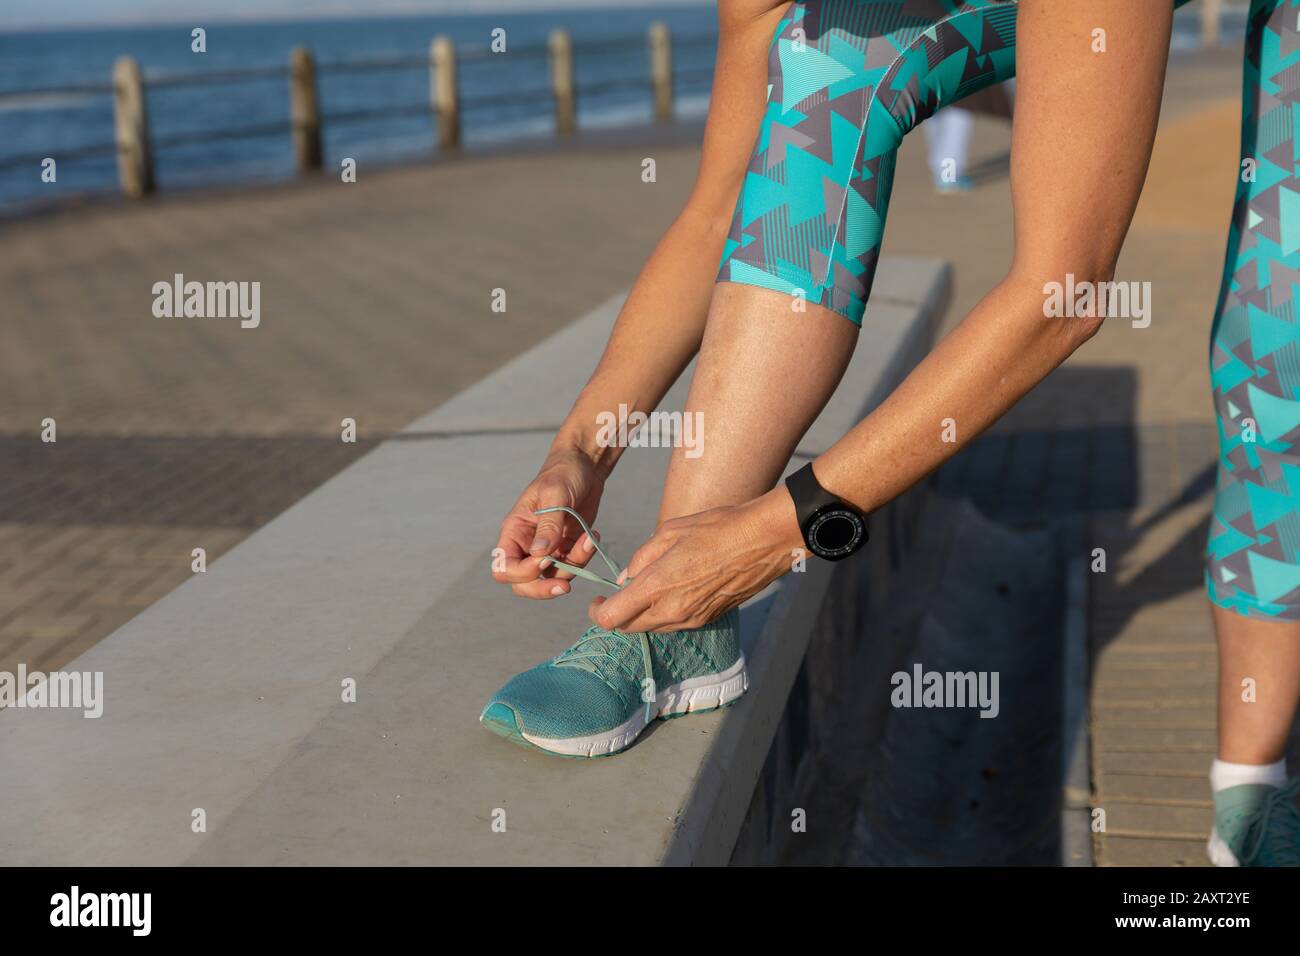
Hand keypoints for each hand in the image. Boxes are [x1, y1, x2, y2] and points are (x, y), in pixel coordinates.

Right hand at [492, 446, 605, 599]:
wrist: (585, 466)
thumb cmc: (563, 473)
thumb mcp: (555, 495)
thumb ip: (548, 525)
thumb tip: (540, 555)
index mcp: (514, 531)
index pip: (504, 568)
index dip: (523, 573)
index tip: (546, 559)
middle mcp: (527, 545)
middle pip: (523, 585)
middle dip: (543, 589)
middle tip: (565, 586)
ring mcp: (548, 550)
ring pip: (551, 579)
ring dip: (572, 568)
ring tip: (589, 540)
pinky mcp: (566, 549)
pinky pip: (572, 567)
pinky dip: (584, 559)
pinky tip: (592, 537)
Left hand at [588, 487, 803, 631]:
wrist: (764, 541)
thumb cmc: (718, 528)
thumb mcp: (671, 531)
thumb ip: (642, 557)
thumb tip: (628, 578)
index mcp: (658, 586)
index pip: (612, 617)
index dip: (597, 612)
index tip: (598, 600)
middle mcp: (673, 610)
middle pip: (629, 628)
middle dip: (617, 615)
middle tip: (617, 596)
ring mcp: (692, 619)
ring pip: (653, 628)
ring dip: (642, 615)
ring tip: (646, 589)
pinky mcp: (708, 619)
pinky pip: (675, 624)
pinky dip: (664, 613)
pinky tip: (672, 591)